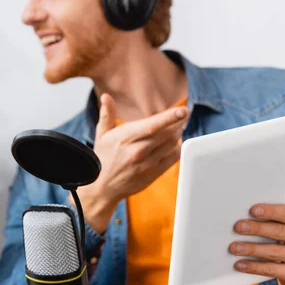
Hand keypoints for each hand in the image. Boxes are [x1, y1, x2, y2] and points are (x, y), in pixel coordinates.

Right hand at [75, 93, 188, 232]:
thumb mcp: (101, 135)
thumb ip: (107, 115)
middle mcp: (137, 151)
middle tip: (182, 115)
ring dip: (178, 134)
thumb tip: (105, 96)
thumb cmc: (102, 159)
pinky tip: (173, 143)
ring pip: (172, 145)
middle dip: (178, 122)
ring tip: (177, 127)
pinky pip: (173, 158)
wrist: (102, 188)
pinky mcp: (153, 174)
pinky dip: (177, 148)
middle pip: (167, 134)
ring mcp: (147, 164)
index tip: (183, 110)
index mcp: (125, 138)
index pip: (153, 125)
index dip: (170, 117)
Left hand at [230, 204, 284, 284]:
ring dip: (251, 249)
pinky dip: (254, 266)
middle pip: (280, 232)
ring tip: (234, 247)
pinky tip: (240, 264)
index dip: (271, 211)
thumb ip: (273, 219)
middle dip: (257, 229)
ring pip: (274, 252)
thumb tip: (244, 217)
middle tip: (238, 227)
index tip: (253, 210)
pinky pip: (272, 270)